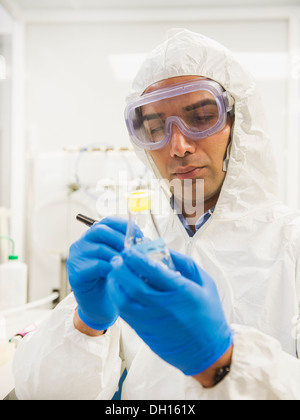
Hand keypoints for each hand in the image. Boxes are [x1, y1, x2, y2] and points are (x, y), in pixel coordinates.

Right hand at [67, 216, 141, 330]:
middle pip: (100, 230)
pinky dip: (111, 268)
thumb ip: (126, 248)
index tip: (138, 234)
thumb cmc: (112, 280)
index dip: (123, 225)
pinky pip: (96, 265)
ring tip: (130, 264)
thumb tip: (146, 241)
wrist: (99, 307)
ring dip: (118, 256)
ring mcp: (76, 257)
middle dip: (121, 239)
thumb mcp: (120, 259)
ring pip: (99, 248)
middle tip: (134, 251)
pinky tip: (119, 274)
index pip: (107, 221)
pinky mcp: (76, 272)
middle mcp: (82, 243)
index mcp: (94, 236)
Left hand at [108, 248, 232, 375]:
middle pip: (134, 286)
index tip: (129, 249)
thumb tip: (165, 249)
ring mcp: (153, 321)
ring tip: (114, 272)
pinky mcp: (145, 332)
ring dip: (115, 284)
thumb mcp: (206, 284)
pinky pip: (125, 314)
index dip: (137, 258)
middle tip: (117, 258)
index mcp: (183, 292)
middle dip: (121, 269)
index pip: (153, 271)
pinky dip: (117, 298)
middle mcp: (165, 307)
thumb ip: (186, 264)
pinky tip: (117, 289)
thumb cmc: (209, 314)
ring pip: (124, 301)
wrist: (208, 353)